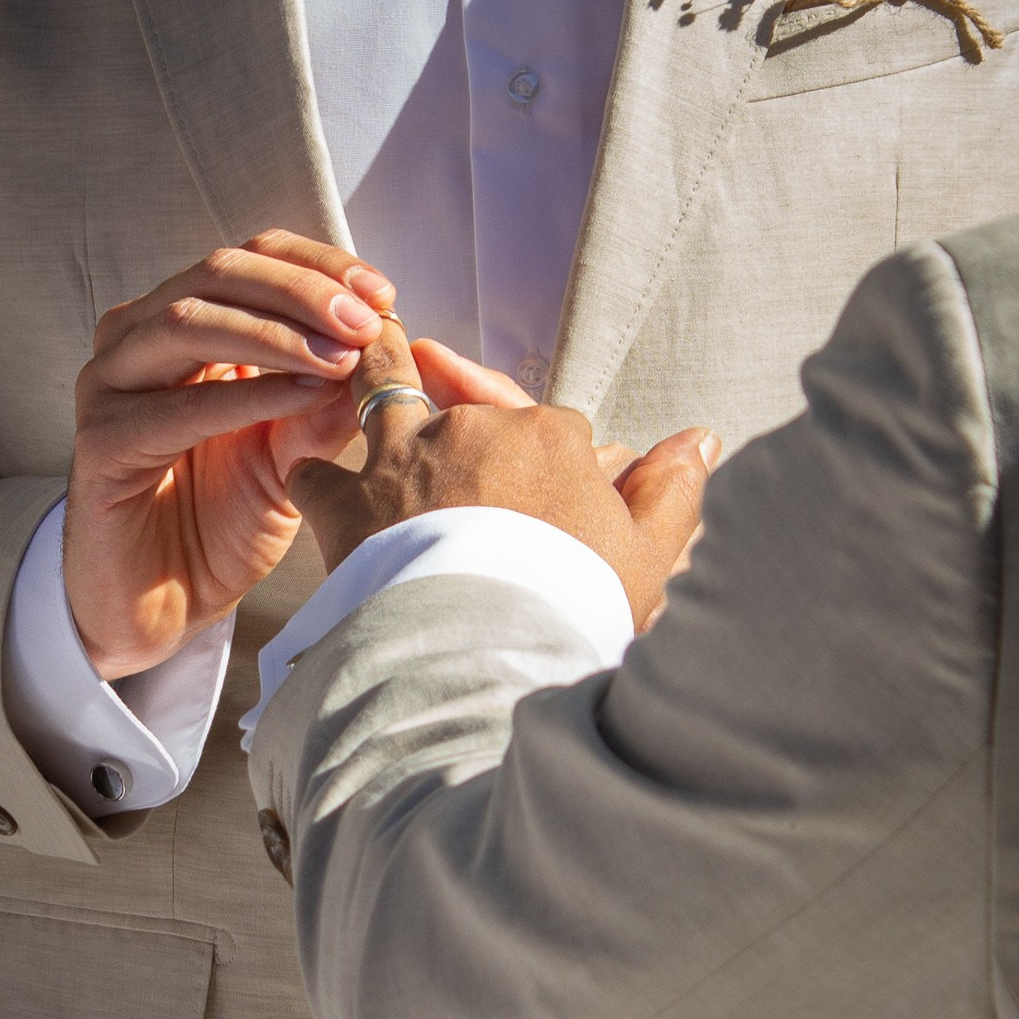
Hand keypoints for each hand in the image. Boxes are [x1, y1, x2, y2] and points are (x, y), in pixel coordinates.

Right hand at [65, 231, 394, 678]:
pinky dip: (245, 396)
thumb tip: (384, 345)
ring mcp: (110, 384)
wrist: (164, 606)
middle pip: (218, 274)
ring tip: (338, 358)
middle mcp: (137, 338)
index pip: (251, 259)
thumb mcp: (292, 451)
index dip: (318, 266)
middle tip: (364, 322)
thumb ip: (326, 400)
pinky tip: (299, 398)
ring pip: (189, 321)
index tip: (382, 293)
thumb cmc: (222, 521)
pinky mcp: (100, 441)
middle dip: (301, 293)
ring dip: (274, 335)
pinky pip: (176, 406)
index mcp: (183, 324)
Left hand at [288, 326, 719, 629]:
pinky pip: (318, 474)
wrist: (486, 657)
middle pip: (469, 404)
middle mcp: (474, 428)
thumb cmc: (573, 610)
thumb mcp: (648, 555)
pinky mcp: (348, 505)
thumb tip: (703, 439)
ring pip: (383, 395)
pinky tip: (315, 485)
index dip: (552, 459)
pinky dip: (316, 478)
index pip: (550, 427)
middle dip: (463, 405)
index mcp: (549, 435)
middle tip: (441, 363)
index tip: (551, 496)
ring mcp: (405, 460)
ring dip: (376, 377)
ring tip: (364, 361)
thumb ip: (673, 491)